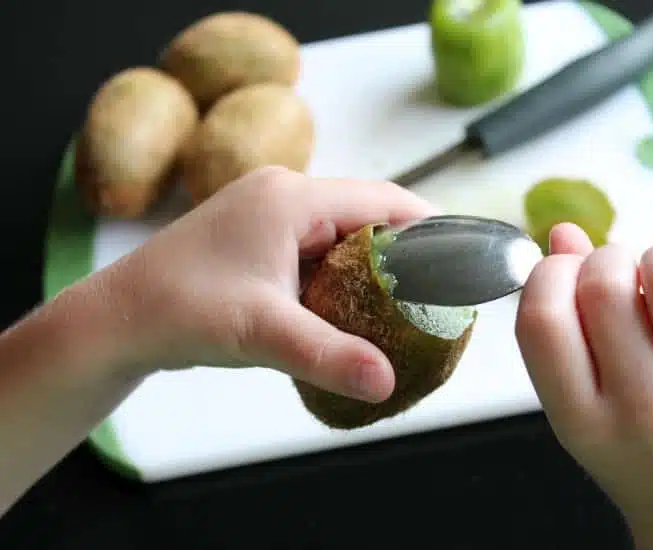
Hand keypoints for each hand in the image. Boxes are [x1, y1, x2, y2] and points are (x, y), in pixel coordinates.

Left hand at [99, 166, 437, 401]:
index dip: (428, 225)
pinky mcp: (258, 239)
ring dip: (372, 264)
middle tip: (437, 291)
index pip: (382, 200)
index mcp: (291, 198)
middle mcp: (283, 195)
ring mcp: (268, 215)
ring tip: (405, 303)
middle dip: (405, 250)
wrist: (118, 319)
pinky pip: (317, 250)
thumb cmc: (180, 310)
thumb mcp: (263, 333)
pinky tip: (352, 308)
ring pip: (342, 234)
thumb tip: (387, 381)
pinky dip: (341, 275)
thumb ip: (329, 355)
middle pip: (366, 214)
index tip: (461, 255)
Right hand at [515, 223, 652, 548]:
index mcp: (583, 420)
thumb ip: (562, 324)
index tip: (561, 273)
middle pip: (602, 284)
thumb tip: (562, 234)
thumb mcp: (582, 405)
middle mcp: (646, 410)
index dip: (546, 274)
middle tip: (615, 282)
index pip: (542, 319)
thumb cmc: (639, 453)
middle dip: (603, 261)